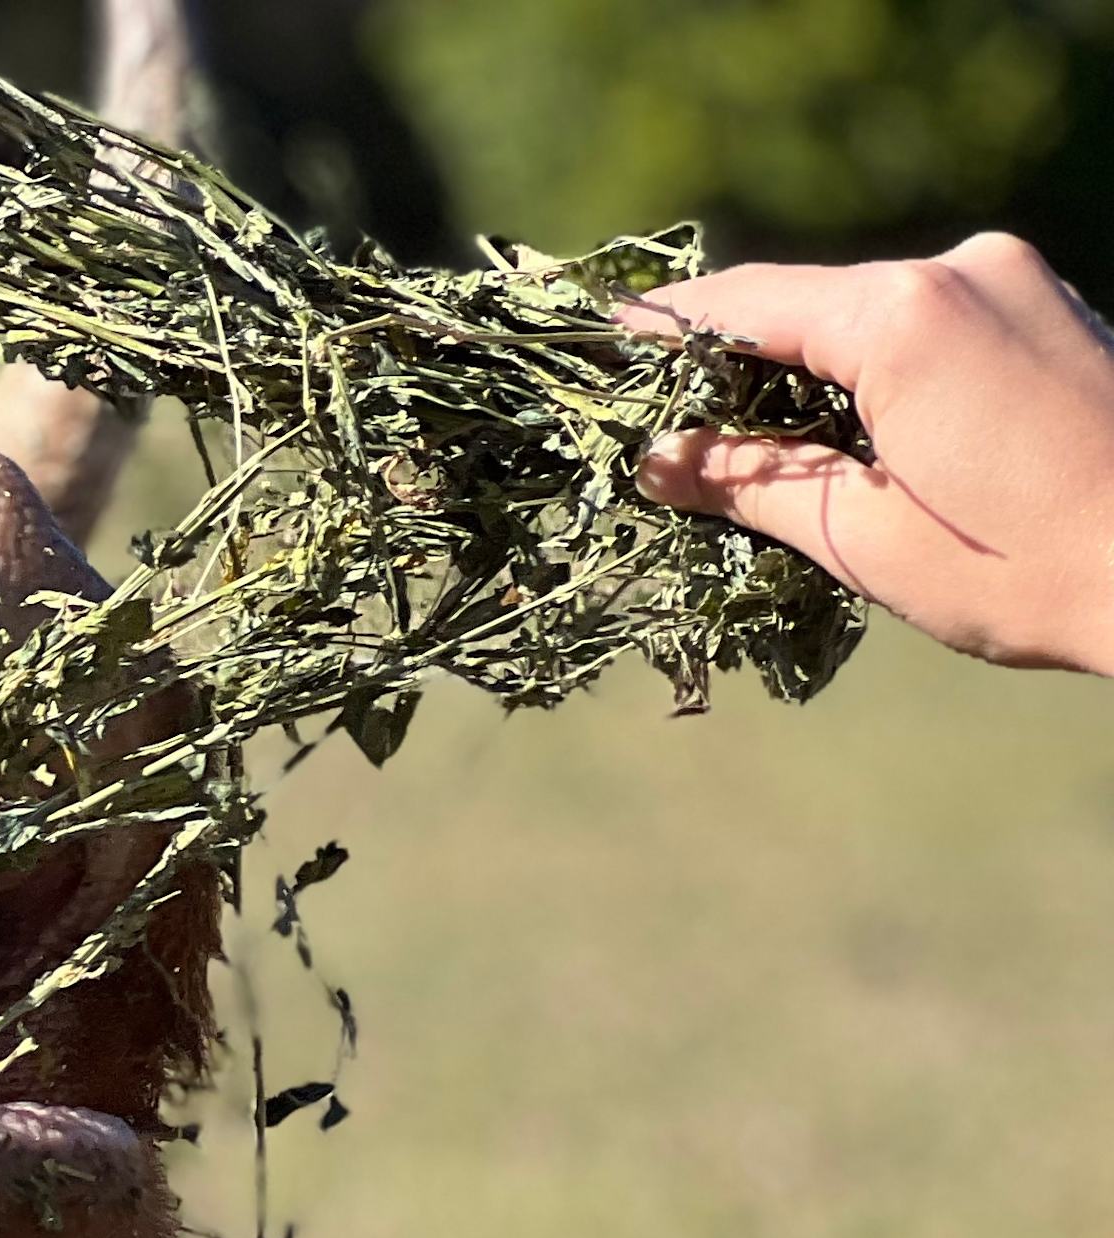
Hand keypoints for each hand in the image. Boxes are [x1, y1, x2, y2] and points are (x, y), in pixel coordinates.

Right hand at [626, 235, 1113, 676]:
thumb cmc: (1034, 568)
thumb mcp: (864, 538)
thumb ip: (752, 482)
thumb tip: (658, 455)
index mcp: (908, 315)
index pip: (744, 302)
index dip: (656, 331)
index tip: (587, 348)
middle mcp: (964, 270)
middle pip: (805, 303)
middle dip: (724, 362)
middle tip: (648, 418)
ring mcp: (1015, 283)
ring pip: (866, 314)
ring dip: (799, 371)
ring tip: (737, 445)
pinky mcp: (1047, 311)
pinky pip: (927, 324)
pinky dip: (869, 370)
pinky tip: (838, 436)